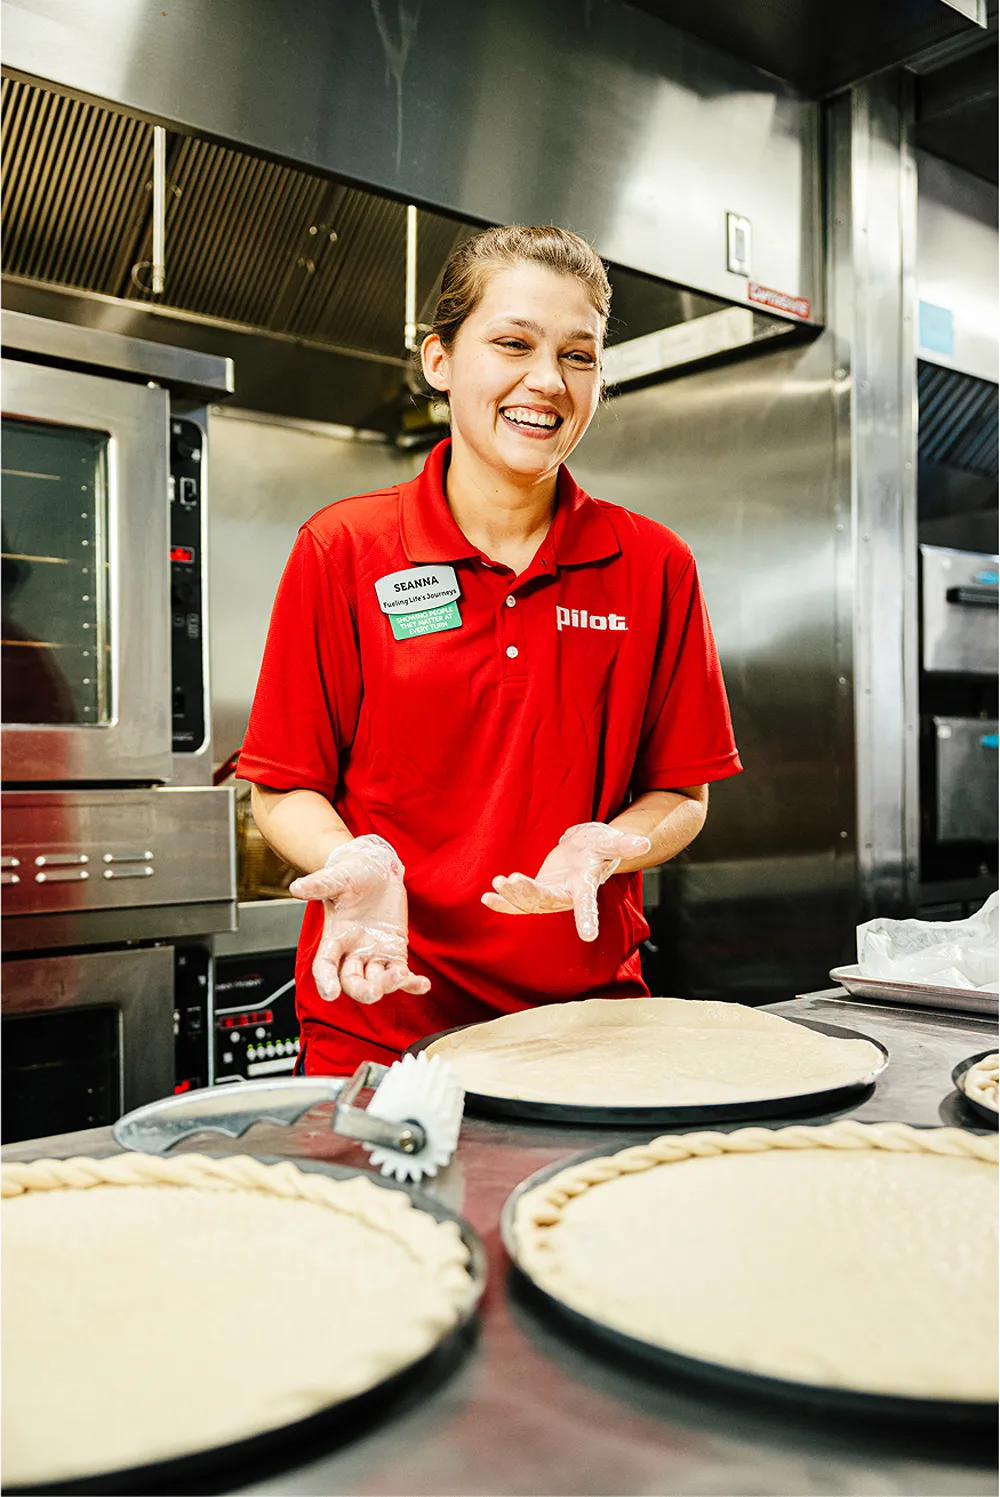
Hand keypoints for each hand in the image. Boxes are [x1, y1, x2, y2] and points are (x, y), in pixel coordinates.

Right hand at [289, 835, 430, 1004]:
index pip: (325, 965)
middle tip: (374, 992)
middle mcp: (352, 951)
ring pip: (378, 980)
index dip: (325, 980)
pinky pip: (402, 974)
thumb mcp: (338, 877)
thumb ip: (320, 885)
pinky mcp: (394, 952)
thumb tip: (296, 887)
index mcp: (335, 937)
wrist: (376, 870)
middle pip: (353, 981)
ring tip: (402, 974)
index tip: (330, 993)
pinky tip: (423, 985)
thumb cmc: (353, 873)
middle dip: (362, 990)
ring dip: (389, 983)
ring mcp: (374, 954)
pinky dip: (412, 984)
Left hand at [482, 822, 650, 941]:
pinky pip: (518, 904)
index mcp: (586, 885)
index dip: (588, 919)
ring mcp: (551, 897)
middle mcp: (568, 897)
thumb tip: (644, 842)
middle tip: (512, 881)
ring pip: (530, 904)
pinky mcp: (539, 893)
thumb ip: (625, 844)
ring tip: (498, 883)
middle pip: (547, 902)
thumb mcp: (610, 840)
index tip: (588, 937)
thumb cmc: (599, 844)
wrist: (587, 849)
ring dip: (512, 896)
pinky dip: (502, 903)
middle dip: (528, 894)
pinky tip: (487, 898)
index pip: (588, 904)